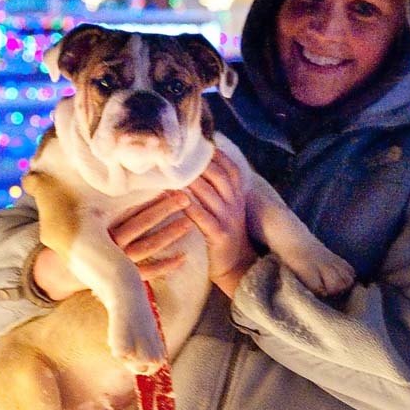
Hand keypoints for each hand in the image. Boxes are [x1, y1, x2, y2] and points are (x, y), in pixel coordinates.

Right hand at [33, 191, 192, 300]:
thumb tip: (125, 175)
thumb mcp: (87, 218)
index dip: (151, 198)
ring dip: (169, 234)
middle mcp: (107, 242)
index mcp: (100, 225)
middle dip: (164, 209)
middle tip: (185, 198)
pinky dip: (165, 267)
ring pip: (146, 247)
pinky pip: (146, 274)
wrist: (61, 273)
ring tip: (188, 222)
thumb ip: (104, 199)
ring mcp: (115, 262)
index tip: (170, 187)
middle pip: (141, 223)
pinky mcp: (121, 280)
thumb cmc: (79, 239)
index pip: (130, 208)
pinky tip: (182, 257)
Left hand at [184, 149, 256, 297]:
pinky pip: (202, 216)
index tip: (198, 143)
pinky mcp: (219, 235)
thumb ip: (217, 190)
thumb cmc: (225, 234)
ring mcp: (229, 219)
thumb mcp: (228, 209)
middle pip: (220, 176)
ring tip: (171, 170)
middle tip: (179, 153)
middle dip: (201, 163)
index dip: (217, 155)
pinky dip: (187, 204)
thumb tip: (197, 168)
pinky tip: (172, 197)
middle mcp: (235, 204)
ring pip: (210, 193)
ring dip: (190, 180)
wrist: (236, 266)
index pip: (231, 169)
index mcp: (238, 196)